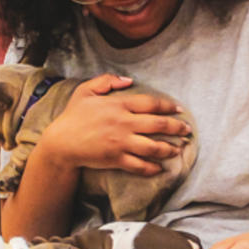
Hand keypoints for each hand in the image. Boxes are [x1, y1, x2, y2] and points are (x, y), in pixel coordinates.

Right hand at [38, 74, 189, 175]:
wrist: (61, 143)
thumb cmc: (73, 116)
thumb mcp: (85, 91)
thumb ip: (106, 81)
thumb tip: (128, 80)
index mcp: (119, 105)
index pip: (151, 104)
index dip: (169, 106)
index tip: (179, 110)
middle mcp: (124, 123)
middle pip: (158, 125)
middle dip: (177, 128)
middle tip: (187, 130)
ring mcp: (121, 143)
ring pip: (153, 147)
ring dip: (169, 149)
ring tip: (178, 149)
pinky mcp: (116, 159)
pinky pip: (140, 165)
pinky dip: (153, 168)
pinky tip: (160, 168)